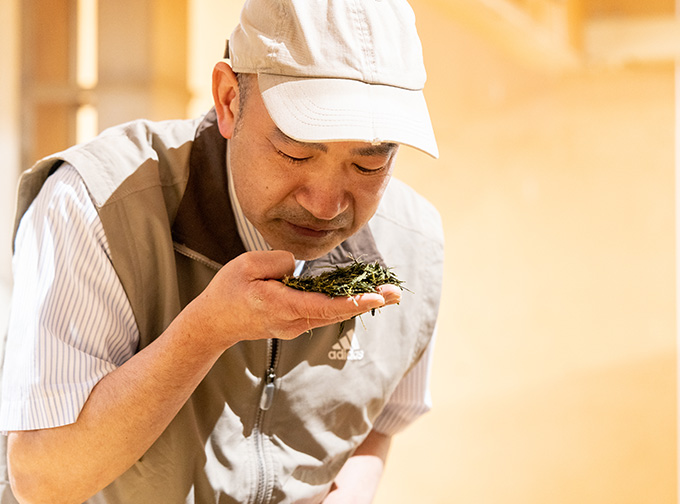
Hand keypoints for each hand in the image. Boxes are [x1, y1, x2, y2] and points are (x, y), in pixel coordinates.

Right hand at [183, 250, 400, 348]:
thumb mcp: (246, 266)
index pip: (323, 305)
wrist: (214, 323)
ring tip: (387, 293)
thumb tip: (299, 267)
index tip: (375, 297)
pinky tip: (361, 295)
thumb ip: (277, 262)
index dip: (351, 301)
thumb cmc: (228, 292)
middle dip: (367, 302)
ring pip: (333, 315)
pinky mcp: (295, 323)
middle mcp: (292, 321)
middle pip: (336, 313)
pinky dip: (344, 304)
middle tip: (395, 293)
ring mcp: (295, 325)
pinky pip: (324, 313)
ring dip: (360, 303)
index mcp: (281, 305)